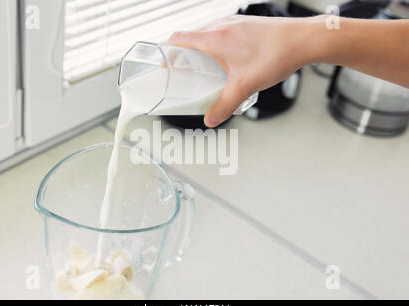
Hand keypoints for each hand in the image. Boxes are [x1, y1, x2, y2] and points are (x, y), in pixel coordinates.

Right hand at [168, 15, 319, 126]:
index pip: (178, 39)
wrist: (304, 40)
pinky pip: (223, 34)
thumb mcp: (245, 87)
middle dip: (184, 55)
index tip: (164, 64)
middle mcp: (222, 26)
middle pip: (191, 37)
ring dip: (201, 51)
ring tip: (206, 70)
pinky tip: (229, 63)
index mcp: (215, 38)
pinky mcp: (247, 26)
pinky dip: (217, 47)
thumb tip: (211, 119)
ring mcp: (235, 24)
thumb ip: (225, 105)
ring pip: (208, 35)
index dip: (167, 52)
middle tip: (184, 73)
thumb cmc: (276, 55)